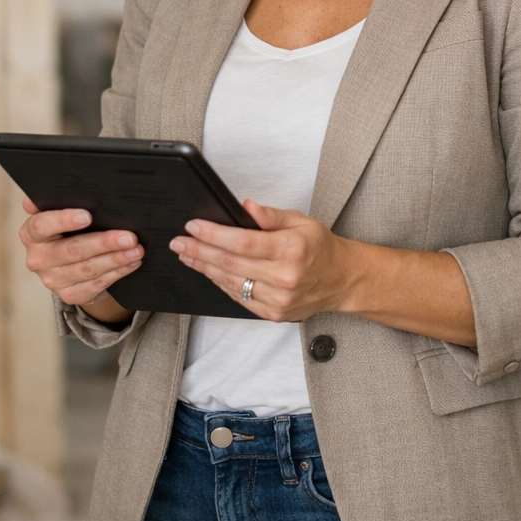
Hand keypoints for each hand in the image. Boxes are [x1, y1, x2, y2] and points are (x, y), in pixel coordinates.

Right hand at [18, 198, 140, 317]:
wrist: (66, 264)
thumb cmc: (65, 231)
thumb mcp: (59, 215)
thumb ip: (57, 202)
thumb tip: (47, 190)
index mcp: (32, 234)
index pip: (42, 226)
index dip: (63, 220)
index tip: (88, 215)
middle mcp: (39, 258)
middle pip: (72, 250)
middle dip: (104, 243)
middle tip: (129, 237)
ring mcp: (53, 279)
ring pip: (88, 269)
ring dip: (115, 259)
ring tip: (136, 250)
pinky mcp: (69, 294)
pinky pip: (96, 284)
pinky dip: (117, 272)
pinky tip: (131, 262)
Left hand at [170, 200, 359, 321]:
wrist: (341, 279)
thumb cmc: (319, 247)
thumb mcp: (300, 221)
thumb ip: (271, 215)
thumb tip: (245, 207)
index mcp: (291, 249)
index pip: (244, 242)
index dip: (214, 235)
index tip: (193, 227)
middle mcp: (284, 277)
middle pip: (231, 264)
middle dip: (200, 251)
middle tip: (179, 242)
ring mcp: (278, 299)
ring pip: (231, 283)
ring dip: (205, 268)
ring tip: (187, 255)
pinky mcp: (273, 313)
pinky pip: (239, 297)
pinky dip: (220, 283)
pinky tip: (208, 271)